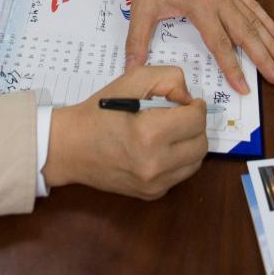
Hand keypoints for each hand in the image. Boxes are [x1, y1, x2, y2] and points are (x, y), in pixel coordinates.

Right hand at [44, 65, 206, 197]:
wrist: (72, 147)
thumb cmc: (101, 110)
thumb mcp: (133, 80)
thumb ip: (168, 79)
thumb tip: (189, 98)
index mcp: (150, 134)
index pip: (196, 120)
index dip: (195, 106)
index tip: (186, 101)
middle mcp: (155, 164)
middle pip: (201, 144)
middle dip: (195, 125)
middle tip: (179, 115)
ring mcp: (154, 184)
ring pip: (195, 163)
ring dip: (189, 144)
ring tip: (170, 131)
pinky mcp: (151, 195)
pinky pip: (180, 175)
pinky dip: (177, 160)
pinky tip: (159, 148)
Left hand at [126, 0, 273, 92]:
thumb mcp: (141, 9)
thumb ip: (137, 42)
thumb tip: (131, 70)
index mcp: (199, 5)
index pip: (220, 43)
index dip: (232, 67)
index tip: (244, 87)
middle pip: (245, 33)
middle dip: (264, 58)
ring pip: (253, 20)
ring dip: (270, 41)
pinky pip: (251, 4)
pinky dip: (265, 19)